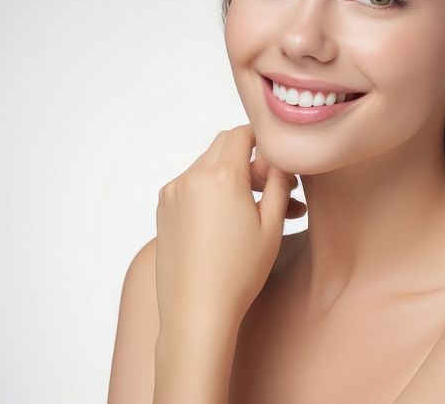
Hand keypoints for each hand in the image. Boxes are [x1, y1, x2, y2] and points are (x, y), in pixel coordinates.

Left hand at [155, 123, 305, 331]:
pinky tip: (226, 223)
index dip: (262, 145)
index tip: (274, 168)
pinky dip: (209, 192)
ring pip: (206, 167)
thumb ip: (278, 182)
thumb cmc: (238, 272)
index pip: (241, 134)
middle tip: (269, 192)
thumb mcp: (271, 226)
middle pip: (222, 147)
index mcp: (220, 176)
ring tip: (252, 213)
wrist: (196, 311)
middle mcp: (190, 177)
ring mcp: (172, 192)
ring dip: (229, 179)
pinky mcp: (163, 209)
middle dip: (247, 161)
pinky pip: (190, 185)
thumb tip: (281, 158)